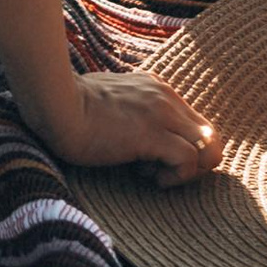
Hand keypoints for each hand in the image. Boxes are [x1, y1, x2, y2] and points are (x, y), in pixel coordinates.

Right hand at [32, 70, 223, 187]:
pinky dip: (176, 177)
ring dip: (188, 172)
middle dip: (195, 164)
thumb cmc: (70, 106)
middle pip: (212, 137)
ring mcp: (162, 114)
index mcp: (156, 89)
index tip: (155, 161)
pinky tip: (148, 177)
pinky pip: (189, 160)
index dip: (184, 148)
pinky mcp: (153, 134)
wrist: (54, 105)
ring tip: (155, 176)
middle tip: (163, 173)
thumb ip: (127, 109)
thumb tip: (127, 131)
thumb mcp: (108, 99)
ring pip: (210, 148)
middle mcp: (165, 98)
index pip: (196, 123)